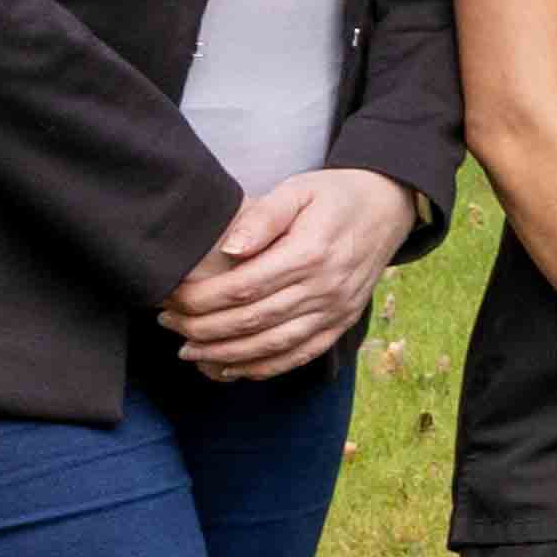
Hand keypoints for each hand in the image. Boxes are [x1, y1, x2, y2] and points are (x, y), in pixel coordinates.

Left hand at [159, 168, 404, 379]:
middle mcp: (324, 288)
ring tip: (187, 350)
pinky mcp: (341, 323)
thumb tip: (230, 250)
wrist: (388, 207)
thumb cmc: (334, 195)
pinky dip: (261, 368)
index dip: (199, 299)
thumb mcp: (298, 188)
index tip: (169, 298)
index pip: (241, 288)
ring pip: (270, 346)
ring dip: (223, 354)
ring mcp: (335, 310)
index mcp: (309, 253)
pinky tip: (228, 367)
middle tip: (167, 324)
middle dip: (201, 328)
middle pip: (250, 321)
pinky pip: (298, 355)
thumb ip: (263, 216)